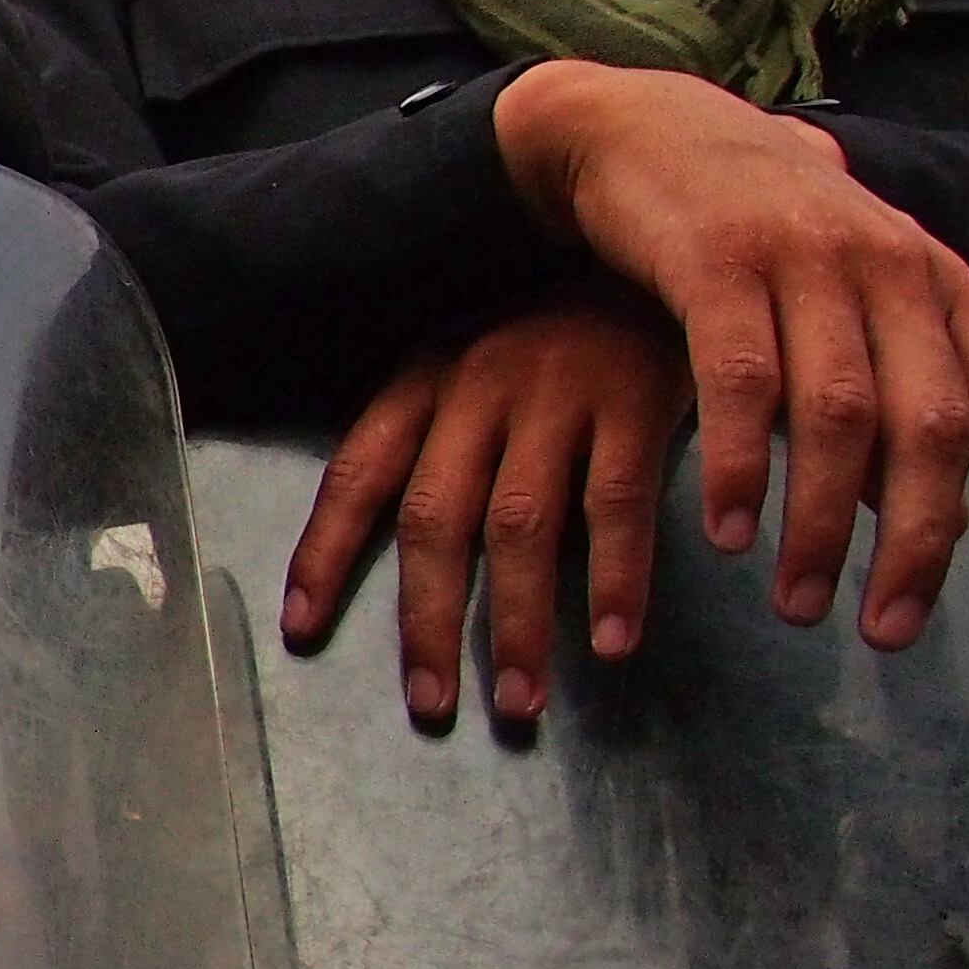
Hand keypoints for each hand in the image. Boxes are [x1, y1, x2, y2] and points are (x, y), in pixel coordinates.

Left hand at [287, 297, 694, 724]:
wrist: (665, 265)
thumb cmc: (559, 344)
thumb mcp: (478, 378)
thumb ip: (445, 456)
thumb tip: (418, 579)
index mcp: (425, 380)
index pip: (356, 473)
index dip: (324, 554)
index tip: (303, 629)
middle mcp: (477, 385)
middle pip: (434, 518)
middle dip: (426, 621)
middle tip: (429, 704)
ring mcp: (556, 392)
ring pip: (519, 526)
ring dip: (518, 624)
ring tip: (521, 703)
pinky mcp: (634, 399)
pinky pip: (616, 505)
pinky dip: (616, 580)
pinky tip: (614, 643)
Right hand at [490, 58, 968, 643]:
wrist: (643, 130)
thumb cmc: (752, 232)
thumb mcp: (843, 302)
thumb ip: (882, 396)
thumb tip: (908, 514)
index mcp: (937, 283)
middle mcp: (889, 267)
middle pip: (930, 425)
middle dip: (917, 541)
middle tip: (887, 631)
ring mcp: (805, 259)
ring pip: (839, 415)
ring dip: (820, 525)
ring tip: (799, 605)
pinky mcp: (718, 260)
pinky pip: (741, 382)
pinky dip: (742, 465)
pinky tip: (727, 531)